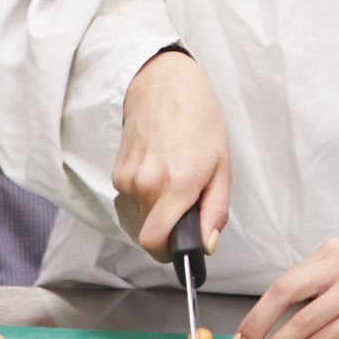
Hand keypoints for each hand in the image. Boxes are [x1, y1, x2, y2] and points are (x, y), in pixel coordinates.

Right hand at [114, 50, 229, 262]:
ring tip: (174, 176)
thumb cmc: (198, 120)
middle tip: (187, 200)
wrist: (164, 87)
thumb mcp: (222, 166)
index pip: (155, 243)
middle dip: (169, 226)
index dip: (168, 252)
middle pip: (149, 232)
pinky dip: (146, 193)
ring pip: (140, 216)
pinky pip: (132, 200)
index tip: (181, 245)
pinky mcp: (116, 174)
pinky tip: (159, 168)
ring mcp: (127, 180)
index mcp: (177, 185)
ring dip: (157, 208)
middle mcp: (146, 185)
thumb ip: (215, 211)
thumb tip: (206, 245)